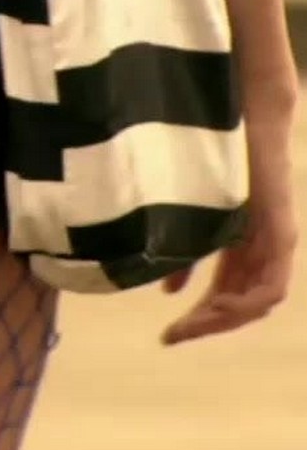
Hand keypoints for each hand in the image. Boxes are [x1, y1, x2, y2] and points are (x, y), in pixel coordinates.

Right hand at [161, 104, 298, 346]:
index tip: (167, 333)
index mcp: (242, 247)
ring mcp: (275, 243)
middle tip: (171, 336)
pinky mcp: (281, 234)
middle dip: (204, 326)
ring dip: (222, 320)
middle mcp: (262, 250)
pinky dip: (245, 304)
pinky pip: (271, 287)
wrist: (243, 112)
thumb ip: (186, 254)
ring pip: (257, 303)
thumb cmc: (211, 155)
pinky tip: (215, 305)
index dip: (200, 321)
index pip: (227, 298)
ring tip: (189, 324)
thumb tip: (169, 292)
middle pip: (240, 306)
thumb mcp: (190, 216)